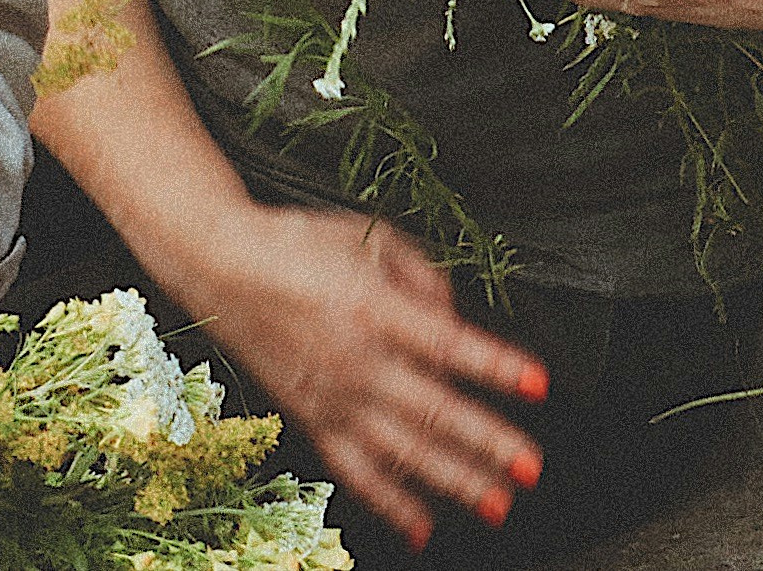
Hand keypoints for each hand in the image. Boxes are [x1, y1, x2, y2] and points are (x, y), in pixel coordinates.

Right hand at [174, 201, 544, 550]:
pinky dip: (390, 504)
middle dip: (488, 443)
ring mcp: (335, 398)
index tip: (539, 384)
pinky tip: (422, 527)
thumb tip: (455, 316)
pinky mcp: (314, 420)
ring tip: (498, 504)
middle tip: (531, 467)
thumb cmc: (298, 244)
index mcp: (375, 309)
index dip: (497, 366)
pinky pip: (357, 472)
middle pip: (435, 411)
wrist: (222, 267)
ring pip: (404, 452)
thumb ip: (423, 274)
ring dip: (454, 482)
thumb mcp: (369, 236)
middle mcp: (359, 362)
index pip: (450, 345)